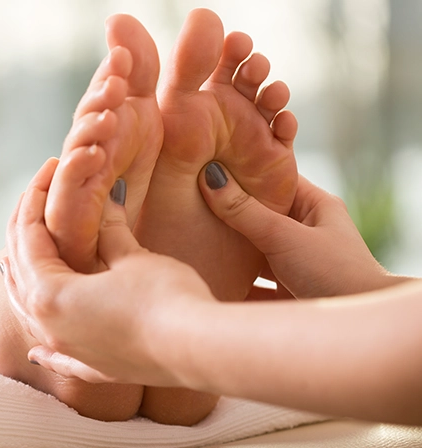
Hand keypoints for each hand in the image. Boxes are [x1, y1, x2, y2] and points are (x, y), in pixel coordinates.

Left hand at [2, 158, 215, 384]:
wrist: (198, 348)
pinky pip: (58, 359)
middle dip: (26, 234)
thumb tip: (106, 203)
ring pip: (31, 316)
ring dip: (23, 286)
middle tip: (35, 202)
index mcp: (49, 295)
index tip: (47, 171)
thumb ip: (109, 232)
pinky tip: (36, 354)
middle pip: (22, 274)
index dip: (36, 200)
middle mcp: (49, 327)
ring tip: (16, 265)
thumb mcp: (131, 256)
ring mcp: (69, 353)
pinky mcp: (95, 368)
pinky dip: (45, 353)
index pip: (30, 238)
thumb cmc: (164, 297)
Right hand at [199, 163, 404, 298]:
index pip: (275, 179)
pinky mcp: (282, 293)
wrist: (354, 333)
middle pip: (258, 215)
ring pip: (251, 251)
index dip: (246, 170)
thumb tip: (210, 176)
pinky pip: (248, 283)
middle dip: (227, 211)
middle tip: (190, 199)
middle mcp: (305, 233)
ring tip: (191, 237)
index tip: (210, 162)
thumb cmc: (334, 274)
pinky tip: (203, 277)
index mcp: (315, 208)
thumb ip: (245, 212)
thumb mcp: (285, 237)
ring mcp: (293, 265)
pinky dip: (229, 281)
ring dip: (226, 249)